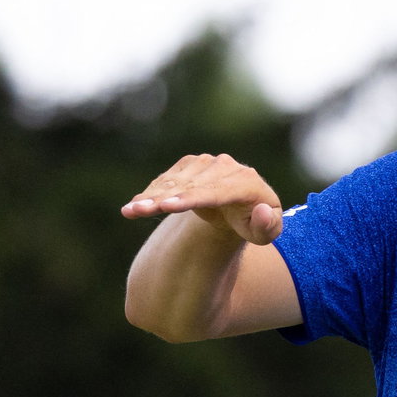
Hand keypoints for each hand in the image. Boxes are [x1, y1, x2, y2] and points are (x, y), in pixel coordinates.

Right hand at [121, 153, 283, 244]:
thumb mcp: (267, 232)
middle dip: (162, 199)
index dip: (190, 198)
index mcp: (248, 183)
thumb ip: (268, 226)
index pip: (216, 191)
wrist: (241, 206)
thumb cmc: (253, 224)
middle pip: (190, 186)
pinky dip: (151, 192)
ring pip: (174, 181)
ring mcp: (207, 163)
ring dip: (150, 196)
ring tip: (129, 211)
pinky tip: (134, 206)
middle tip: (135, 211)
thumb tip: (259, 211)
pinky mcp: (191, 164)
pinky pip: (167, 179)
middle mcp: (227, 167)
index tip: (167, 206)